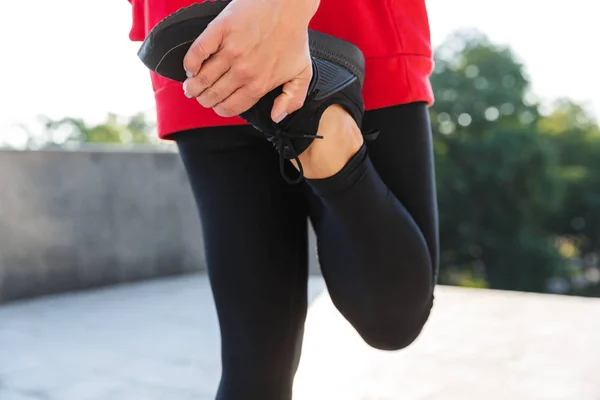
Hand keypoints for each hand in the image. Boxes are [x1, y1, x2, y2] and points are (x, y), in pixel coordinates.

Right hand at [182, 0, 318, 121]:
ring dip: (193, 86)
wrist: (288, 5)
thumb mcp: (303, 73)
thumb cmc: (294, 37)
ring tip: (190, 86)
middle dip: (204, 100)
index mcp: (260, 84)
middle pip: (213, 95)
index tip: (215, 105)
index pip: (230, 107)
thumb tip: (275, 117)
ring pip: (202, 78)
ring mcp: (230, 51)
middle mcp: (244, 71)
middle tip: (200, 96)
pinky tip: (191, 68)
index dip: (219, 109)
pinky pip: (197, 53)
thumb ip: (293, 99)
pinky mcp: (220, 31)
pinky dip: (190, 64)